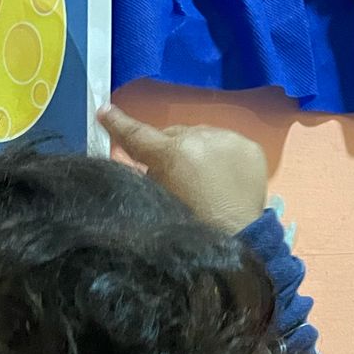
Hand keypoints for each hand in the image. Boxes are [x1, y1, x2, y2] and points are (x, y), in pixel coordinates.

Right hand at [98, 105, 268, 235]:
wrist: (237, 242)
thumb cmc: (190, 232)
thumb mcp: (157, 205)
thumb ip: (147, 178)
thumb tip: (145, 164)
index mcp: (172, 155)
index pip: (138, 135)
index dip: (118, 124)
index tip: (104, 111)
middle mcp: (200, 138)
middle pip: (174, 135)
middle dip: (168, 149)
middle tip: (171, 174)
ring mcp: (228, 140)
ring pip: (201, 136)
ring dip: (195, 151)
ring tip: (200, 180)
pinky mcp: (249, 147)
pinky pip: (225, 143)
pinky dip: (219, 156)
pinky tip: (222, 179)